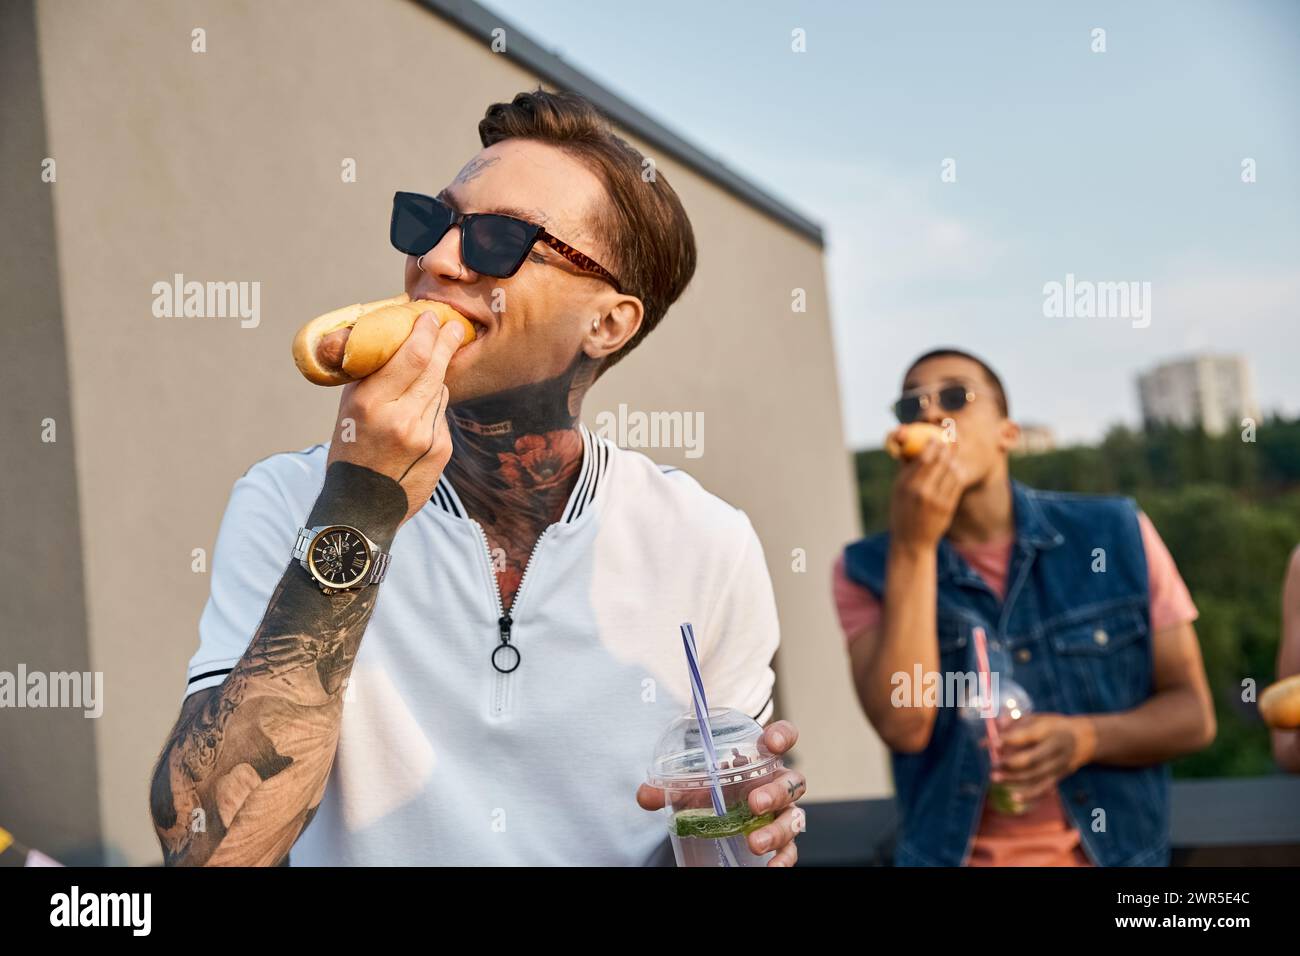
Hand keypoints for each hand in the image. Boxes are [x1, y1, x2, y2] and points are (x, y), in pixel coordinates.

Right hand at [326, 313, 463, 526]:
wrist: (361, 506)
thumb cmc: (351, 451)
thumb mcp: (348, 410)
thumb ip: (370, 377)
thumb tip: (394, 341)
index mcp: (370, 403)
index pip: (410, 356)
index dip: (425, 332)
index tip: (431, 317)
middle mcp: (400, 417)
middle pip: (433, 367)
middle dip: (445, 342)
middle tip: (454, 326)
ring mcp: (425, 435)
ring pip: (440, 390)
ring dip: (436, 378)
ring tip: (430, 370)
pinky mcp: (441, 449)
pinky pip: (442, 415)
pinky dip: (433, 409)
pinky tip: (419, 417)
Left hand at [636, 720, 805, 866]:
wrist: (722, 815)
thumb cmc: (715, 791)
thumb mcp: (693, 786)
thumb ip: (670, 788)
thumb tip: (645, 795)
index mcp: (760, 759)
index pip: (782, 737)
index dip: (783, 735)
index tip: (772, 742)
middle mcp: (778, 783)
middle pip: (792, 782)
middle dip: (776, 792)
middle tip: (754, 803)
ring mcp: (783, 811)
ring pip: (794, 816)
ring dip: (777, 830)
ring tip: (755, 841)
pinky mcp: (782, 838)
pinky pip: (791, 848)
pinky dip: (784, 859)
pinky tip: (772, 867)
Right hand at [888, 434, 962, 550]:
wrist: (911, 541)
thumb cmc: (902, 511)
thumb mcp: (897, 490)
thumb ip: (905, 469)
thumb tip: (910, 447)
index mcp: (907, 485)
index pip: (924, 458)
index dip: (933, 444)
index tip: (936, 438)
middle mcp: (922, 491)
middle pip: (941, 462)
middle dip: (947, 448)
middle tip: (950, 439)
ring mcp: (937, 500)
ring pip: (952, 471)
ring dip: (954, 460)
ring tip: (952, 455)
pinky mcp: (948, 507)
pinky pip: (957, 484)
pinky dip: (957, 474)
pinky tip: (955, 470)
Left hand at [991, 713, 1096, 802]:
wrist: (1083, 739)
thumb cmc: (1052, 726)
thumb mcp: (1037, 717)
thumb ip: (1016, 721)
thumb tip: (996, 725)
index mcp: (1049, 730)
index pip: (1027, 735)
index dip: (1008, 739)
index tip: (991, 742)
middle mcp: (1055, 749)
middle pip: (1032, 759)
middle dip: (1010, 763)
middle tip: (993, 764)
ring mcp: (1058, 765)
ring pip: (1035, 776)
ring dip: (1014, 779)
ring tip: (994, 778)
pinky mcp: (1059, 777)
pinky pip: (1044, 788)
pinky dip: (1029, 795)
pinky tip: (1014, 798)